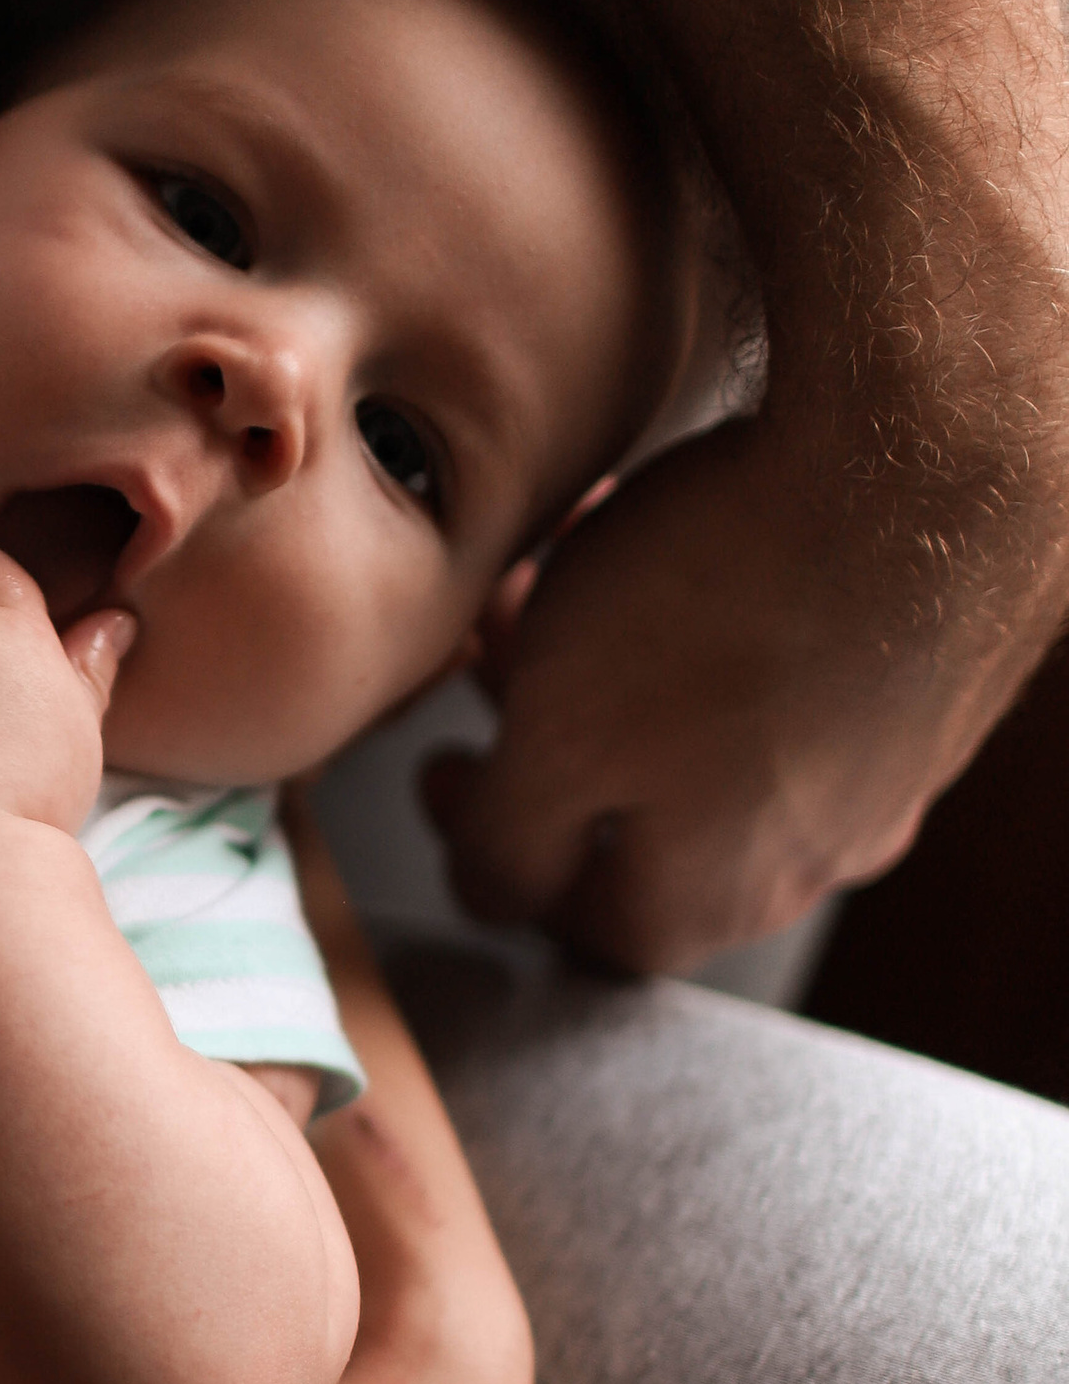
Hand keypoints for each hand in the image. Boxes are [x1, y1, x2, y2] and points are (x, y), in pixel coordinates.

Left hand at [427, 283, 1068, 979]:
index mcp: (716, 896)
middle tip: (503, 649)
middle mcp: (817, 847)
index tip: (449, 776)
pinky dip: (709, 610)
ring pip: (716, 732)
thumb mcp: (560, 741)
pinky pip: (789, 661)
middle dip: (555, 735)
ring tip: (572, 566)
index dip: (494, 855)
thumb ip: (512, 842)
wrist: (933, 455)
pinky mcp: (924, 659)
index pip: (586, 928)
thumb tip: (490, 893)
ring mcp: (885, 755)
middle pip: (650, 822)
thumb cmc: (732, 603)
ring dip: (624, 661)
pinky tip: (674, 532)